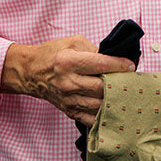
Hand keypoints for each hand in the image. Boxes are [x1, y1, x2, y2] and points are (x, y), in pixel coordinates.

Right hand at [1, 36, 134, 124]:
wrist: (30, 72)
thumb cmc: (52, 54)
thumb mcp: (73, 42)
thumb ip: (95, 50)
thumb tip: (115, 59)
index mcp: (69, 62)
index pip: (102, 65)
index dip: (120, 65)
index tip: (131, 66)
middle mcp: (68, 82)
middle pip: (102, 87)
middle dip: (119, 83)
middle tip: (129, 79)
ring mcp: (68, 99)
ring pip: (99, 104)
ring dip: (114, 99)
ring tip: (123, 92)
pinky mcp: (68, 110)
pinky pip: (90, 117)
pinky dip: (103, 113)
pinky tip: (112, 106)